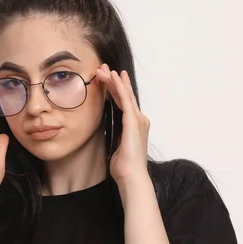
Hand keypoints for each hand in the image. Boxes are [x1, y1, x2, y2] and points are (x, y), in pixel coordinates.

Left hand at [95, 63, 149, 184]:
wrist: (132, 175)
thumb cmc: (124, 166)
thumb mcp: (117, 146)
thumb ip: (116, 136)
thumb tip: (110, 133)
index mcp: (135, 125)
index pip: (125, 102)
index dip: (117, 89)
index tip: (109, 78)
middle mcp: (139, 119)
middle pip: (125, 95)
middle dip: (115, 80)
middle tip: (105, 68)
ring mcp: (138, 119)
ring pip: (124, 94)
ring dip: (113, 81)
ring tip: (103, 69)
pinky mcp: (133, 121)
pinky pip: (126, 99)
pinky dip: (119, 87)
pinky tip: (113, 78)